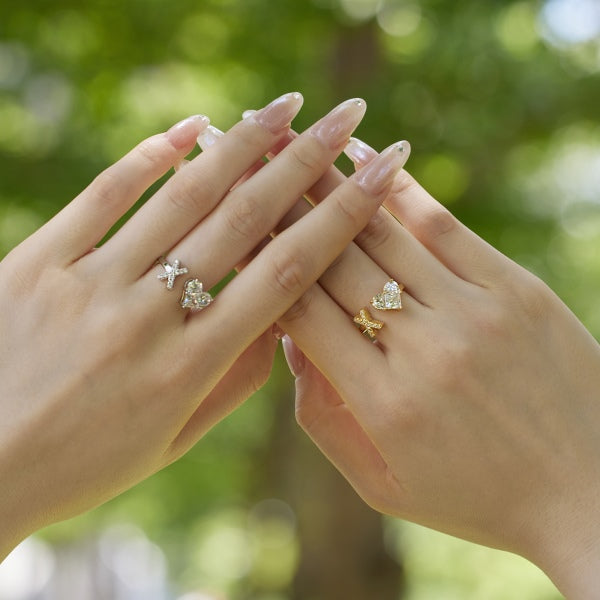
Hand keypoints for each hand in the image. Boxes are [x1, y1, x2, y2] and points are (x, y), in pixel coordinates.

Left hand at [0, 95, 407, 559]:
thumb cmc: (86, 463)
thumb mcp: (174, 440)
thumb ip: (234, 380)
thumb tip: (284, 320)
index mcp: (190, 366)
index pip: (285, 274)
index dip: (340, 217)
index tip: (380, 175)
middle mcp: (148, 316)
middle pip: (244, 220)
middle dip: (306, 161)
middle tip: (347, 115)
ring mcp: (90, 282)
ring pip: (182, 197)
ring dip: (242, 144)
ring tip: (286, 105)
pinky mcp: (38, 262)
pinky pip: (104, 195)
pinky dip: (150, 155)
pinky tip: (191, 126)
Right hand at [279, 137, 599, 597]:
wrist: (590, 496)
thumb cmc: (475, 497)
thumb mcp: (383, 483)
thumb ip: (323, 416)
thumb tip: (290, 339)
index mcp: (382, 405)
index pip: (300, 312)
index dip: (261, 262)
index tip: (233, 224)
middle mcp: (423, 351)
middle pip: (331, 262)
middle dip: (280, 207)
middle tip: (245, 160)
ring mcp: (474, 314)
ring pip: (381, 234)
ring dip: (329, 184)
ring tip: (294, 141)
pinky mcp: (516, 291)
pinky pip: (445, 227)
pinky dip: (401, 189)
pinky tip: (368, 155)